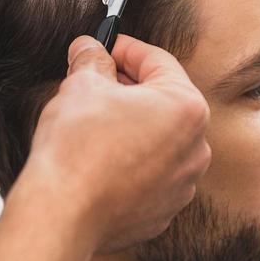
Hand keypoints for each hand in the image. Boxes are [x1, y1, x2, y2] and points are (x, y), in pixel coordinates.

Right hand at [13, 35, 211, 253]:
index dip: (125, 49)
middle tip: (94, 80)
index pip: (158, 62)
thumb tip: (90, 48)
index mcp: (186, 108)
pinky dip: (129, 163)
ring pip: (158, 141)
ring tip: (93, 122)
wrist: (63, 214)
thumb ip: (92, 60)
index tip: (105, 46)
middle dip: (128, 88)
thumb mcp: (81, 85)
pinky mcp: (162, 212)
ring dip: (131, 127)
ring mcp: (182, 185)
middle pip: (163, 102)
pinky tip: (98, 160)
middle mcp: (196, 148)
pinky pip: (149, 175)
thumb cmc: (77, 149)